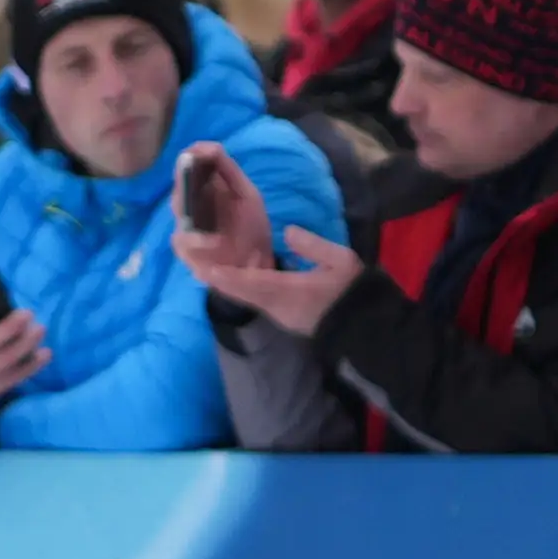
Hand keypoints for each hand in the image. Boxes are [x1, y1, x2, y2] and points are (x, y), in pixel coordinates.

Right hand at [167, 144, 273, 273]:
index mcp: (204, 191)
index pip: (188, 169)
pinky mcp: (187, 254)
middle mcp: (191, 208)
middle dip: (185, 182)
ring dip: (189, 209)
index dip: (189, 158)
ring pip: (178, 215)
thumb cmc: (250, 228)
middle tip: (192, 171)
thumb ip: (229, 171)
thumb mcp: (246, 195)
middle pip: (179, 191)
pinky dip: (198, 242)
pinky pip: (184, 243)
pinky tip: (214, 241)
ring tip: (203, 202)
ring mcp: (187, 231)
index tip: (197, 151)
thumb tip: (210, 147)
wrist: (258, 263)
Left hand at [180, 222, 362, 337]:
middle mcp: (277, 306)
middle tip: (194, 266)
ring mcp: (278, 314)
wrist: (363, 326)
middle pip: (242, 293)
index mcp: (292, 293)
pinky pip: (253, 299)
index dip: (232, 277)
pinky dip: (239, 287)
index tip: (208, 269)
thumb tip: (288, 232)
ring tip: (203, 267)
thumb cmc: (354, 291)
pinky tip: (228, 276)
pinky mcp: (280, 315)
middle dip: (218, 279)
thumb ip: (314, 247)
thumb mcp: (342, 262)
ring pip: (245, 297)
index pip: (256, 284)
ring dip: (226, 284)